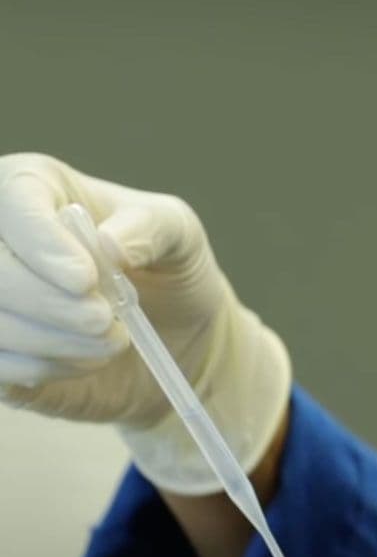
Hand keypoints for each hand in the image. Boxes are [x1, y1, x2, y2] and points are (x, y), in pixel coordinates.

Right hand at [0, 153, 289, 493]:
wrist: (171, 331)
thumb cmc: (167, 267)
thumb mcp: (179, 234)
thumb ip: (151, 228)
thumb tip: (110, 243)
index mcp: (37, 187)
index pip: (13, 197)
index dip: (41, 242)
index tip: (86, 279)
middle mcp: (1, 236)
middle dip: (49, 303)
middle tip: (105, 320)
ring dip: (54, 341)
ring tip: (112, 341)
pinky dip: (41, 369)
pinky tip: (83, 361)